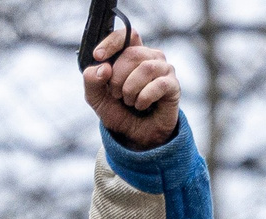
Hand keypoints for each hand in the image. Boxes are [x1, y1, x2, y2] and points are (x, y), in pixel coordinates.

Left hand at [83, 25, 181, 150]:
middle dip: (117, 78)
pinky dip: (144, 98)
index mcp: (132, 54)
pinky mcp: (173, 86)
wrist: (135, 136)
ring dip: (130, 89)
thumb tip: (103, 68)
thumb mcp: (96, 98)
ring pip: (146, 68)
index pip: (127, 34)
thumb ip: (92, 80)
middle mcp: (150, 58)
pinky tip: (141, 106)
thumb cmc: (119, 112)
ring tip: (129, 102)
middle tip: (117, 95)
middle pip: (132, 54)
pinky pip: (159, 85)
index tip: (99, 57)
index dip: (112, 42)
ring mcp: (164, 70)